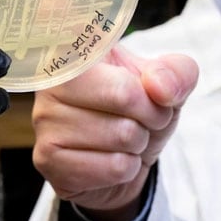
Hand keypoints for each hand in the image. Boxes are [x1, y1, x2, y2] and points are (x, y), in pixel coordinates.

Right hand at [31, 44, 196, 220]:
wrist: (124, 162)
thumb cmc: (138, 114)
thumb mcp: (168, 86)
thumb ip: (177, 73)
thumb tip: (160, 88)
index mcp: (77, 51)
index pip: (117, 58)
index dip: (147, 86)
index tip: (146, 94)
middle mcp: (51, 83)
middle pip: (125, 95)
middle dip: (150, 115)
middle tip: (140, 121)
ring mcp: (44, 122)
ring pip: (122, 135)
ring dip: (137, 144)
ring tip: (122, 141)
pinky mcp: (47, 160)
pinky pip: (113, 167)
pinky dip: (126, 169)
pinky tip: (109, 161)